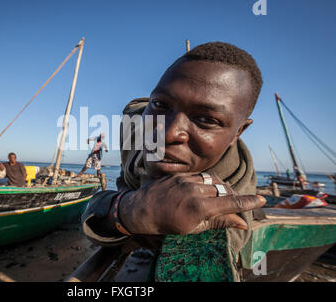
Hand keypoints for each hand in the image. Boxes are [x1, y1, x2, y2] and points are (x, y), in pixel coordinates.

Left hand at [118, 173, 265, 234]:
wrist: (141, 210)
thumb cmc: (167, 224)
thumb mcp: (193, 228)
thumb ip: (218, 222)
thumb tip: (241, 222)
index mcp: (199, 207)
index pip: (231, 203)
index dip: (248, 202)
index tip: (262, 200)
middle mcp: (195, 190)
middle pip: (224, 190)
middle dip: (234, 196)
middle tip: (238, 203)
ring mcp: (187, 180)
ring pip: (213, 180)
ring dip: (222, 188)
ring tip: (223, 196)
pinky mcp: (180, 175)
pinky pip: (201, 176)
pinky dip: (208, 182)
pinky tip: (207, 189)